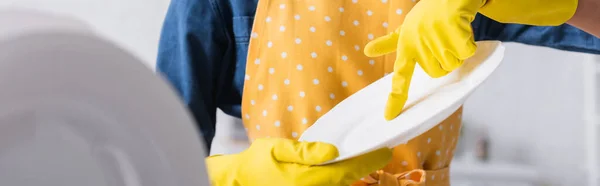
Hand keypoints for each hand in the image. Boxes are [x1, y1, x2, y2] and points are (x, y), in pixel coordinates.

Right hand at [206, 138, 391, 185]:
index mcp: (306, 178)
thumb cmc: (255, 162)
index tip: (386, 153)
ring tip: (362, 163)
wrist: (237, 182)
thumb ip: (305, 151)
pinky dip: (337, 182)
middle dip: (362, 170)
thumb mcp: (276, 148)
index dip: (368, 162)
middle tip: (379, 155)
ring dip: (350, 178)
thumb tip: (333, 151)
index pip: (346, 170)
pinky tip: (341, 173)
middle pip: (346, 182)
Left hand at [364, 0, 482, 120]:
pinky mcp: (452, 28)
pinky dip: (469, 43)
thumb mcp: (406, 27)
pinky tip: (462, 29)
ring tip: (451, 34)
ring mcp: (434, 35)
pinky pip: (466, 52)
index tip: (389, 117)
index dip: (396, 97)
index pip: (400, 75)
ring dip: (458, 51)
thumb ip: (389, 43)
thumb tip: (367, 50)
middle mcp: (417, 42)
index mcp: (406, 45)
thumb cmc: (427, 14)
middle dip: (445, 60)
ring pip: (453, 63)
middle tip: (443, 41)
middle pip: (438, 72)